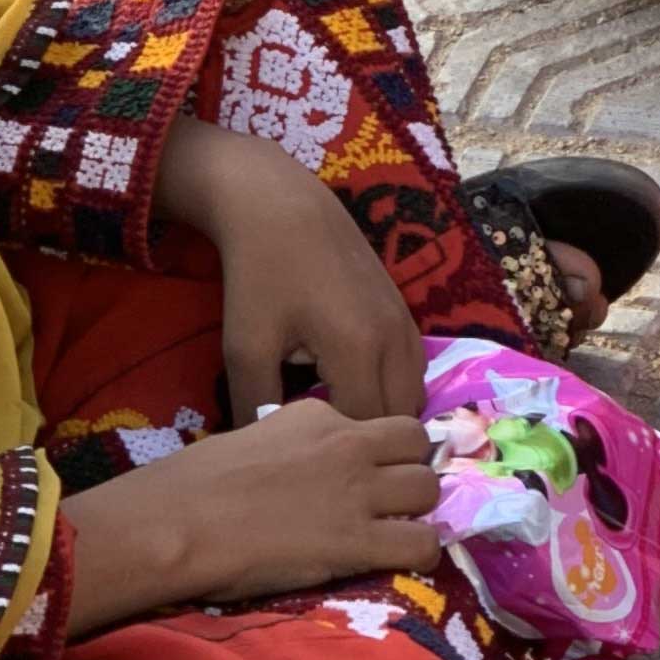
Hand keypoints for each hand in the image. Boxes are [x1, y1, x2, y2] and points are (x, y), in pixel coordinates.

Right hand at [62, 402, 444, 633]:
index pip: (376, 421)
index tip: (372, 471)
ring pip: (428, 488)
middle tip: (393, 501)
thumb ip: (290, 447)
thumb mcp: (249, 439)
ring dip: (419, 510)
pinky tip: (403, 560)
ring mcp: (357, 490)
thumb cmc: (190, 484)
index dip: (382, 449)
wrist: (177, 522)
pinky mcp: (358, 540)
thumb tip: (299, 467)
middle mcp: (347, 443)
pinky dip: (422, 551)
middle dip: (411, 470)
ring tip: (399, 531)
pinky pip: (423, 541)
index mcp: (316, 414)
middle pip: (417, 446)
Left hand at [154, 115, 428, 422]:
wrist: (281, 209)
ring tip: (341, 416)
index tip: (307, 450)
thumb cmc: (259, 277)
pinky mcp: (404, 310)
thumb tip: (263, 446)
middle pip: (399, 416)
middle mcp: (395, 339)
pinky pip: (414, 367)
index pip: (366, 427)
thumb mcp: (245, 346)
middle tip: (325, 441)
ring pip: (413, 393)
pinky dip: (394, 386)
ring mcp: (406, 322)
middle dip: (366, 435)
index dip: (338, 448)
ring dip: (385, 411)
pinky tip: (355, 384)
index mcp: (359, 350)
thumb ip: (256, 406)